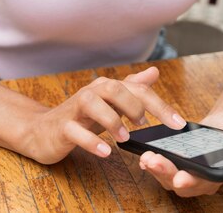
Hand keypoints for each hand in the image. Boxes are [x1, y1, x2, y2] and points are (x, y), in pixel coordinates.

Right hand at [25, 66, 185, 163]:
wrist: (43, 130)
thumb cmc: (82, 116)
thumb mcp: (110, 103)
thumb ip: (132, 88)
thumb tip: (154, 72)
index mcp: (106, 87)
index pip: (137, 89)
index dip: (160, 105)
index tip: (178, 123)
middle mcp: (91, 93)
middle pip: (115, 89)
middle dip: (134, 105)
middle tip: (145, 124)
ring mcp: (74, 109)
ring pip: (93, 104)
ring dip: (112, 120)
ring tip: (125, 137)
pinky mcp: (62, 127)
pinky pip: (75, 131)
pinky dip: (91, 141)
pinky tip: (105, 151)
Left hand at [139, 109, 222, 196]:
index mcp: (220, 173)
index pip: (206, 182)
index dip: (193, 182)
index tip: (181, 178)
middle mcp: (203, 178)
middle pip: (182, 184)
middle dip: (166, 174)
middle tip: (153, 163)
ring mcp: (189, 172)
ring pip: (169, 179)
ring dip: (156, 170)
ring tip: (146, 158)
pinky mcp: (177, 164)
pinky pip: (163, 170)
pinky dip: (152, 165)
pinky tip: (144, 155)